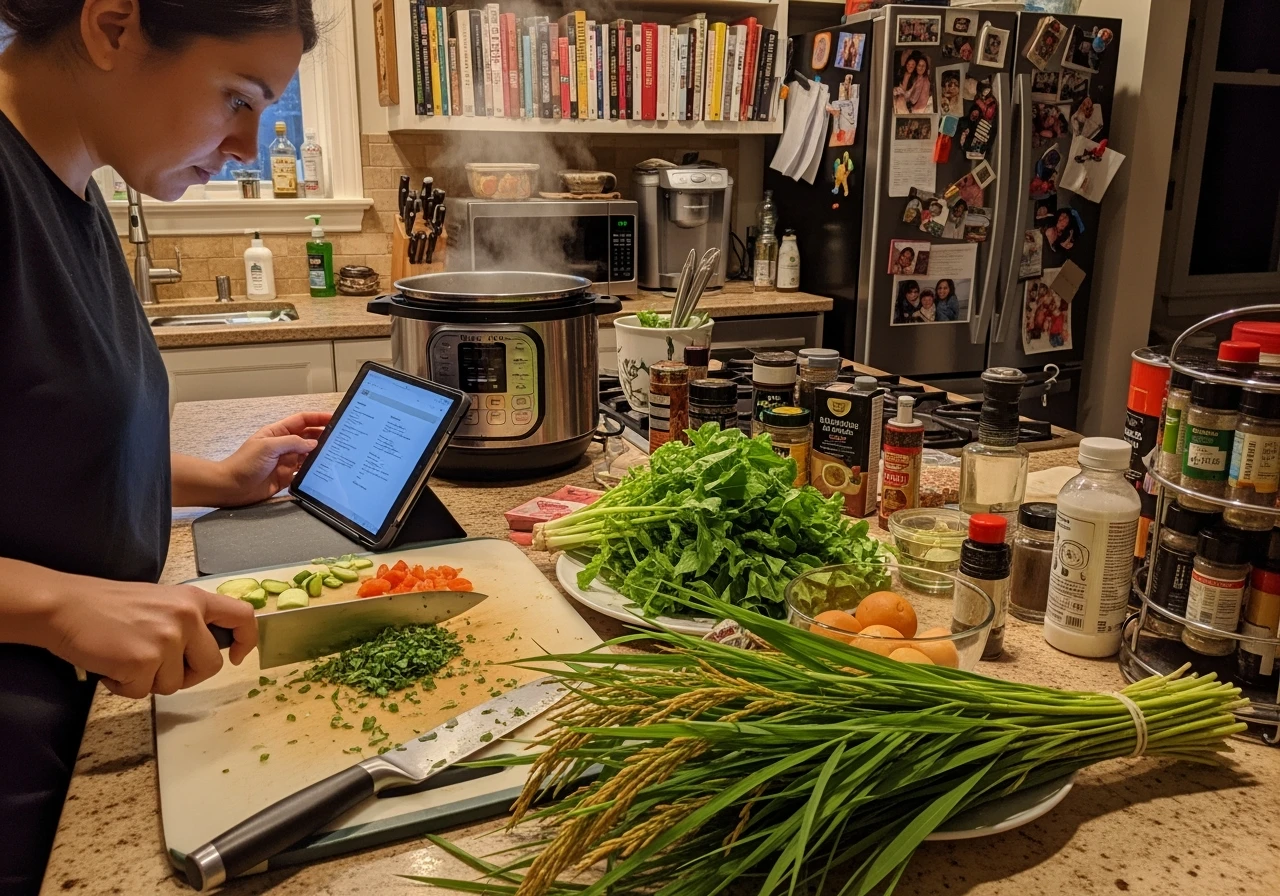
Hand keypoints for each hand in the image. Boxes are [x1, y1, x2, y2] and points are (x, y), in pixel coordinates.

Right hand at [45, 577, 257, 697]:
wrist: (65, 607)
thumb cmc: (109, 606)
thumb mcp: (161, 601)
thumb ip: (188, 620)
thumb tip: (206, 648)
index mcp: (193, 599)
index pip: (242, 616)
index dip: (246, 640)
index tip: (235, 657)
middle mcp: (186, 617)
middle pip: (210, 666)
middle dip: (186, 675)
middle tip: (156, 666)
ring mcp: (166, 639)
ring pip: (175, 684)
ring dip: (149, 681)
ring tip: (126, 657)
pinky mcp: (143, 661)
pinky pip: (143, 692)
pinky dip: (125, 686)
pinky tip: (111, 665)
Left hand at [217, 412, 331, 505]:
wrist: (231, 487)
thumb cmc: (245, 463)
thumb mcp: (268, 447)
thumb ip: (293, 443)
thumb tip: (313, 444)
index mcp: (278, 433)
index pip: (302, 420)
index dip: (318, 417)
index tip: (334, 417)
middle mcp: (284, 445)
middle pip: (308, 437)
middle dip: (323, 435)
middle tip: (341, 437)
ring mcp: (286, 461)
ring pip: (309, 454)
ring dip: (321, 453)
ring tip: (338, 453)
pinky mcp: (287, 476)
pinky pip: (304, 472)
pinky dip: (314, 470)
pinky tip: (325, 470)